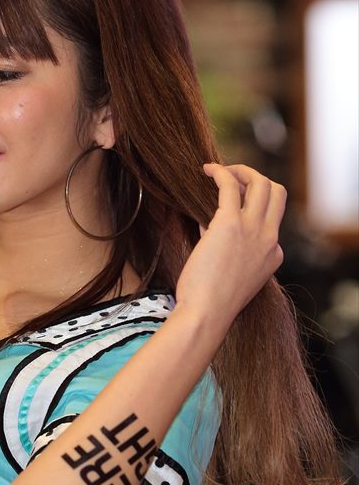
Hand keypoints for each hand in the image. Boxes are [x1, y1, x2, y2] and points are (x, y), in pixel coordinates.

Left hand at [174, 163, 285, 325]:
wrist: (207, 314)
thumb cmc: (210, 303)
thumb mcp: (230, 275)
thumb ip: (227, 250)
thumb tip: (207, 225)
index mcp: (273, 255)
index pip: (269, 222)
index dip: (244, 214)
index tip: (217, 223)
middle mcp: (270, 239)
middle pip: (277, 193)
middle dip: (257, 180)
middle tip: (233, 179)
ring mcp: (254, 230)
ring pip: (261, 183)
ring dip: (241, 171)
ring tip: (218, 171)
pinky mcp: (231, 224)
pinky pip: (230, 185)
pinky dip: (221, 172)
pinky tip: (207, 170)